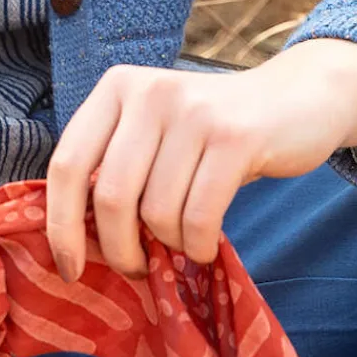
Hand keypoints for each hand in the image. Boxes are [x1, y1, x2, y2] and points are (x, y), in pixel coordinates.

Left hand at [45, 39, 356, 282]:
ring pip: (157, 212)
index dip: (61, 225)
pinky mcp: (235, 137)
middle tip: (139, 268)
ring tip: (183, 242)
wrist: (295, 98)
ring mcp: (193, 111)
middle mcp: (149, 92)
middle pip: (110, 196)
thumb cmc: (211, 132)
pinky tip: (206, 245)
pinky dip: (199, 245)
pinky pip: (199, 216)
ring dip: (169, 246)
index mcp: (117, 88)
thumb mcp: (155, 132)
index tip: (70, 269)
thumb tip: (74, 241)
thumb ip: (117, 167)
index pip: (66, 164)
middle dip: (120, 249)